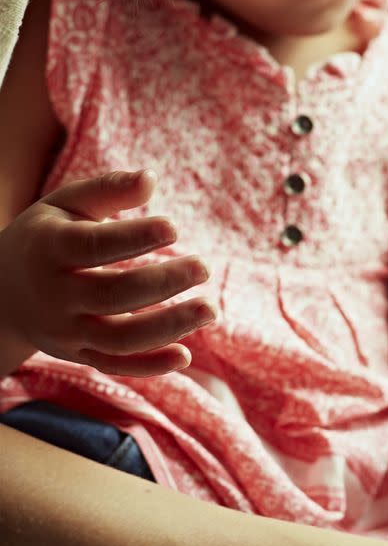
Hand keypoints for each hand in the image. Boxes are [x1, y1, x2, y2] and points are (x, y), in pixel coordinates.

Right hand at [0, 169, 215, 375]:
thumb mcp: (66, 204)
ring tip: (210, 309)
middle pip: (112, 295)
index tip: (174, 227)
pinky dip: (149, 366)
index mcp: (48, 249)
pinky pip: (114, 366)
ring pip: (118, 339)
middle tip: (204, 267)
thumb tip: (151, 178)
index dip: (134, 238)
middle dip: (162, 283)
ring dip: (168, 327)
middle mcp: (54, 295)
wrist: (3, 292)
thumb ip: (107, 189)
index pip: (92, 247)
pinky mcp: (78, 354)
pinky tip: (185, 355)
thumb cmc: (46, 235)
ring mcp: (65, 331)